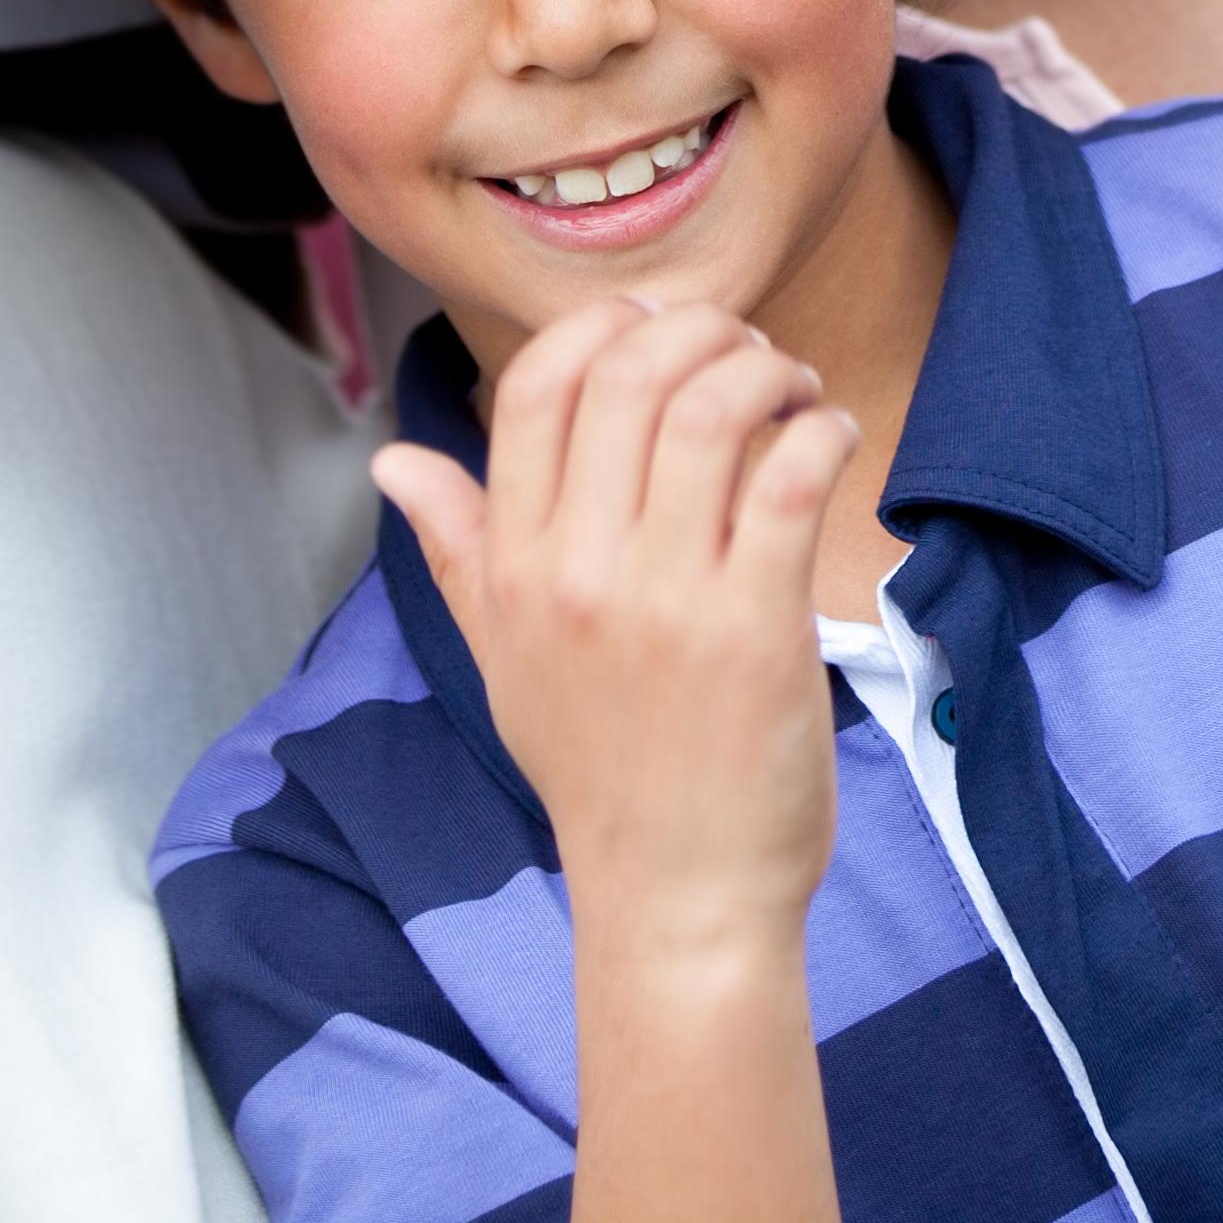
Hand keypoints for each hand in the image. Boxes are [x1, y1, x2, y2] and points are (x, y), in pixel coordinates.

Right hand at [373, 301, 856, 944]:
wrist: (678, 897)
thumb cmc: (598, 771)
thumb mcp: (502, 657)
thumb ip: (454, 546)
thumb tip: (393, 462)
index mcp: (517, 567)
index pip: (536, 388)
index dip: (598, 326)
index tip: (652, 324)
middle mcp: (581, 570)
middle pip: (628, 376)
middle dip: (694, 329)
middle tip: (738, 346)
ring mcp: (669, 598)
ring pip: (712, 411)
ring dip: (763, 369)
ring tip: (790, 385)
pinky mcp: (757, 626)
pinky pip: (790, 480)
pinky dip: (819, 431)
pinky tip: (830, 433)